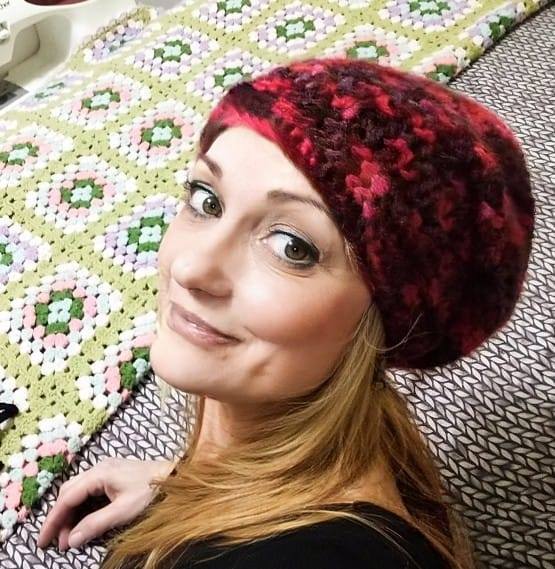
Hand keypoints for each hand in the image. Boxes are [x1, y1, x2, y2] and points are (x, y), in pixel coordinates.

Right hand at [37, 457, 177, 550]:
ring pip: (78, 493)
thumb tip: (71, 540)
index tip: (43, 541)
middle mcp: (99, 468)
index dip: (53, 520)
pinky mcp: (113, 476)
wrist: (175, 476)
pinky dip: (82, 509)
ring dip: (71, 515)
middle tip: (57, 543)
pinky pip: (89, 492)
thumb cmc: (152, 491)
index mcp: (99, 473)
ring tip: (70, 539)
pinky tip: (83, 524)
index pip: (67, 497)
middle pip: (69, 493)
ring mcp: (106, 471)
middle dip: (60, 519)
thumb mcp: (124, 511)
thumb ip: (96, 524)